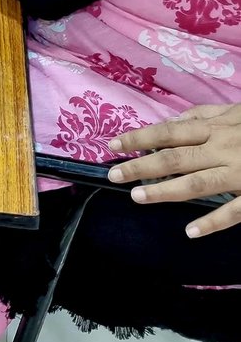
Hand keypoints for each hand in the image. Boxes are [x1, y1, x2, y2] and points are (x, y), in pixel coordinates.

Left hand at [108, 104, 240, 237]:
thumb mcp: (236, 111)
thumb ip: (207, 114)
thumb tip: (178, 119)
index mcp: (217, 127)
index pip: (169, 132)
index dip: (140, 137)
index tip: (114, 143)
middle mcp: (223, 147)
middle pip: (175, 157)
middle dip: (141, 165)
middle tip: (114, 174)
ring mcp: (240, 172)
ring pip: (197, 183)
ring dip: (165, 190)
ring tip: (138, 197)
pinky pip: (234, 211)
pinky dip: (212, 221)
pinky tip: (190, 231)